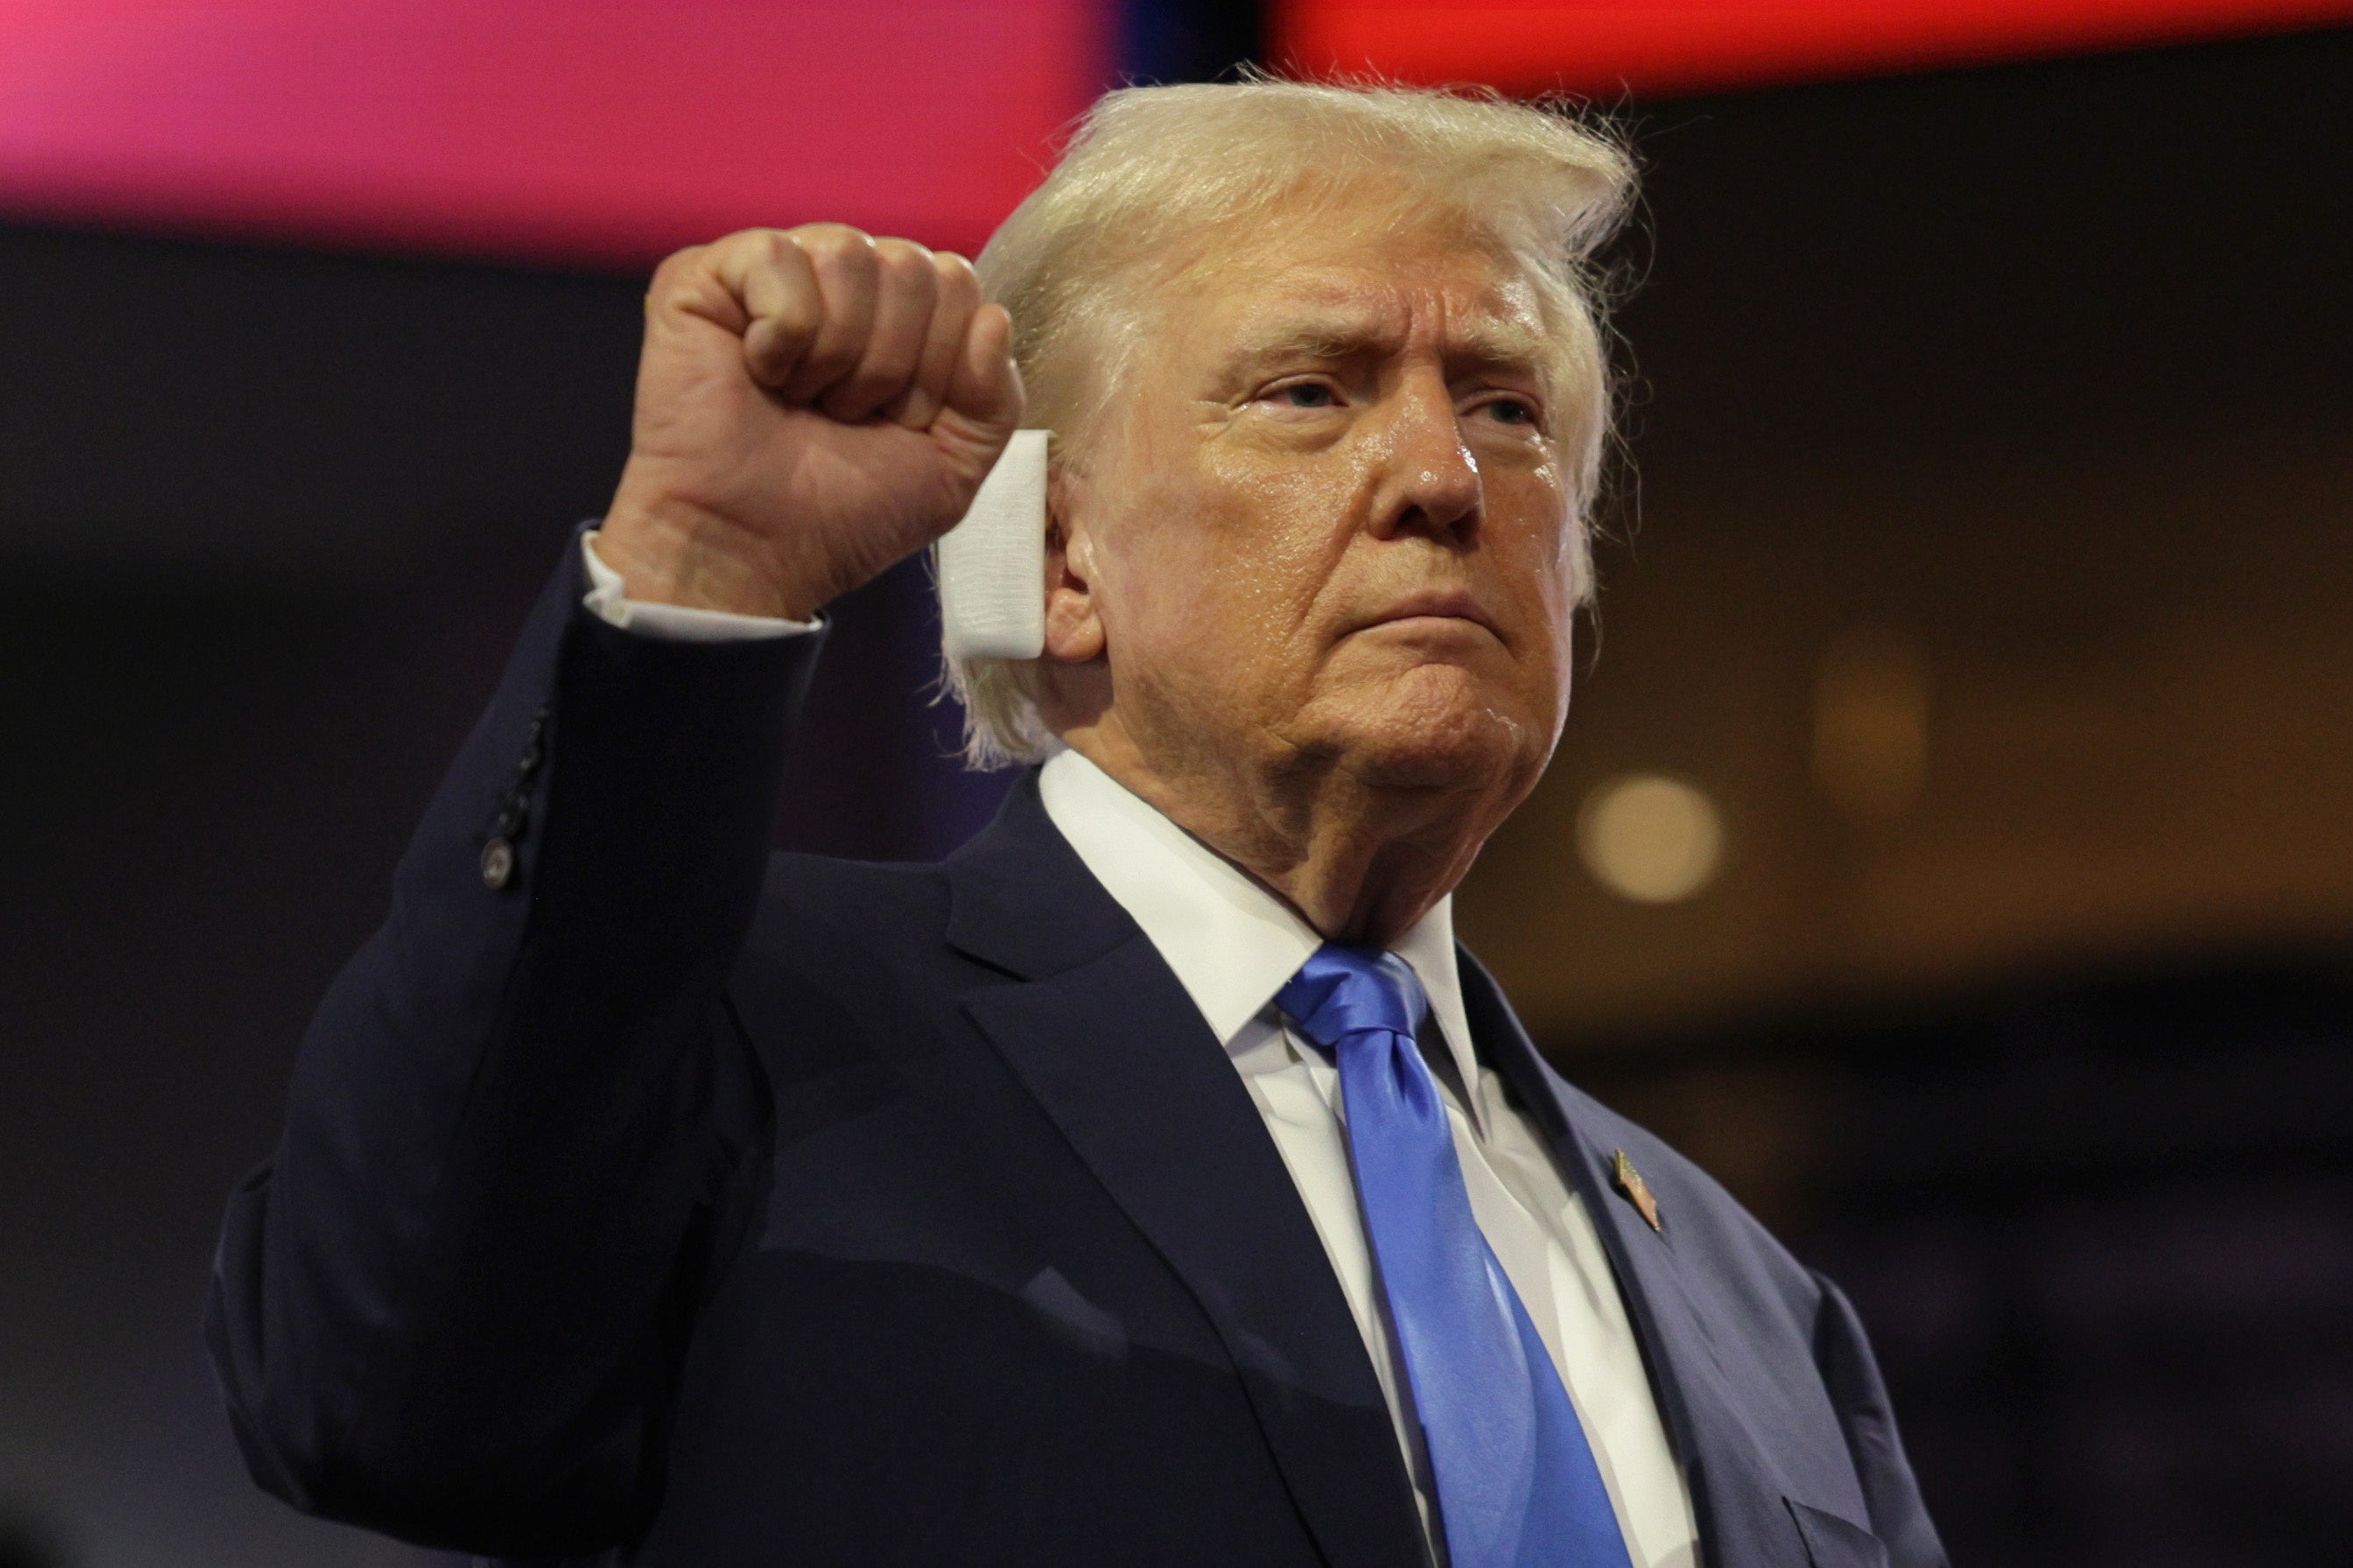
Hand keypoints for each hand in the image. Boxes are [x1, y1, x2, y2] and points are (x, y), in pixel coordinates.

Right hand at [596, 225, 1024, 619]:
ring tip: (802, 398)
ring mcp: (774, 273)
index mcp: (899, 315)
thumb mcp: (953, 467)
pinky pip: (777, 256)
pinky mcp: (704, 275)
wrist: (752, 549)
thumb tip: (992, 317)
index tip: (896, 421)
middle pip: (912, 265)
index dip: (940, 363)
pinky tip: (758, 372)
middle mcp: (841, 283)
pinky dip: (781, 332)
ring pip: (849, 254)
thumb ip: (996, 397)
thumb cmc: (844, 513)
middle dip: (892, 363)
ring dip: (838, 353)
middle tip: (844, 415)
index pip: (957, 281)